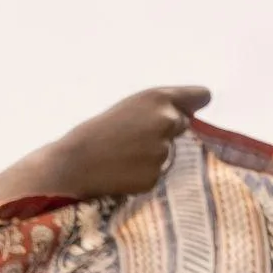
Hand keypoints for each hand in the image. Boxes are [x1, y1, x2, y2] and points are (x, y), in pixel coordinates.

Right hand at [0, 85, 211, 211]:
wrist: (72, 164)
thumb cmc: (95, 132)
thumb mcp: (128, 107)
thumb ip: (159, 107)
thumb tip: (189, 116)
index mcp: (158, 97)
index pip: (201, 96)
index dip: (193, 104)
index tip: (188, 110)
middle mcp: (167, 121)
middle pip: (183, 125)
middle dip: (166, 131)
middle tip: (134, 138)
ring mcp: (163, 151)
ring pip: (169, 152)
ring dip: (153, 155)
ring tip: (123, 156)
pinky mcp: (155, 176)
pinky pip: (157, 173)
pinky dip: (143, 174)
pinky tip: (122, 172)